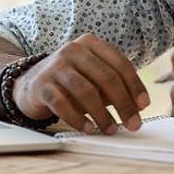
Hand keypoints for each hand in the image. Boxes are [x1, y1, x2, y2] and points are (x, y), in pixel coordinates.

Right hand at [13, 33, 149, 134]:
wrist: (30, 83)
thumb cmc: (70, 81)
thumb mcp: (93, 77)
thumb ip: (114, 86)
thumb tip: (137, 106)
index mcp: (90, 44)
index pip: (120, 63)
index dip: (134, 85)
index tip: (143, 105)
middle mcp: (73, 50)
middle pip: (106, 78)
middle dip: (123, 103)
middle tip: (133, 123)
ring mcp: (56, 66)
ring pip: (86, 91)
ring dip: (102, 114)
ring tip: (111, 129)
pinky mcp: (42, 85)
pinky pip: (63, 104)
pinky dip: (78, 119)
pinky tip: (88, 129)